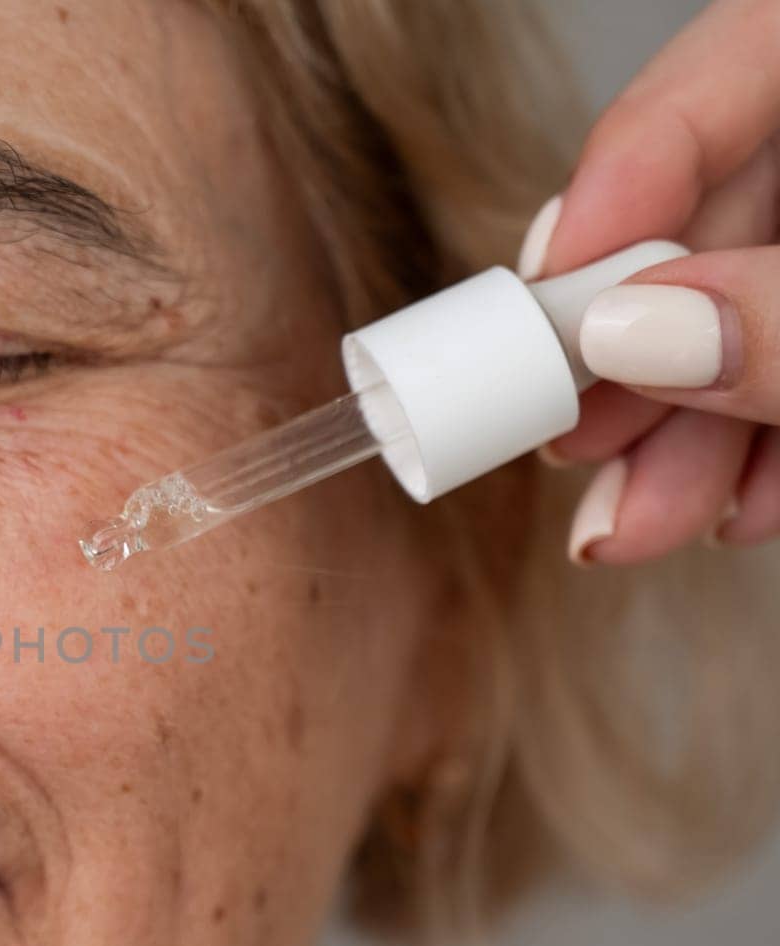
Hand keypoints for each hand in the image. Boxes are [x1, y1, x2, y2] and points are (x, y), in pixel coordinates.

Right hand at [519, 0, 779, 563]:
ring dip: (689, 434)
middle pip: (724, 217)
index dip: (624, 175)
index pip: (733, 66)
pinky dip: (771, 444)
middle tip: (567, 447)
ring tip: (635, 525)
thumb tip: (631, 336)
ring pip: (760, 308)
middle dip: (640, 359)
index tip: (542, 294)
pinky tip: (737, 512)